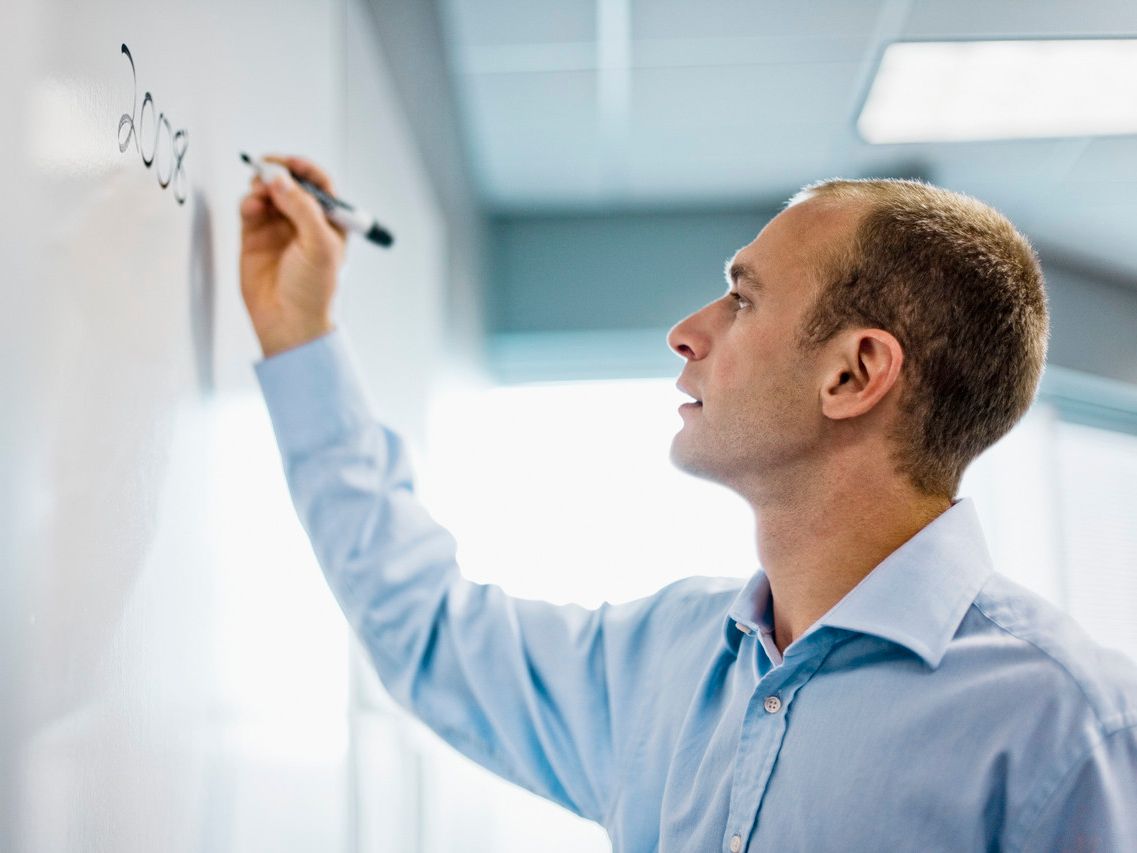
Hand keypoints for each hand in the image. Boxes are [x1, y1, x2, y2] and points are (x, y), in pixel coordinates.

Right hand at [239, 154, 347, 357]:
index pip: (319, 184)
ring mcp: (278, 228)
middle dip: (278, 173)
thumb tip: (282, 179)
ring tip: (259, 193)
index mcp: (329, 222)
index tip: (290, 163)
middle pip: (289, 183)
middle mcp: (303, 222)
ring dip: (261, 186)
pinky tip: (251, 207)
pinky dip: (249, 201)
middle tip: (267, 171)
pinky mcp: (254, 237)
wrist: (288, 321)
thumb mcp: (320, 246)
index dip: (304, 169)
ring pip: (267, 192)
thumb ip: (302, 209)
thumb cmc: (314, 289)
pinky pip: (250, 208)